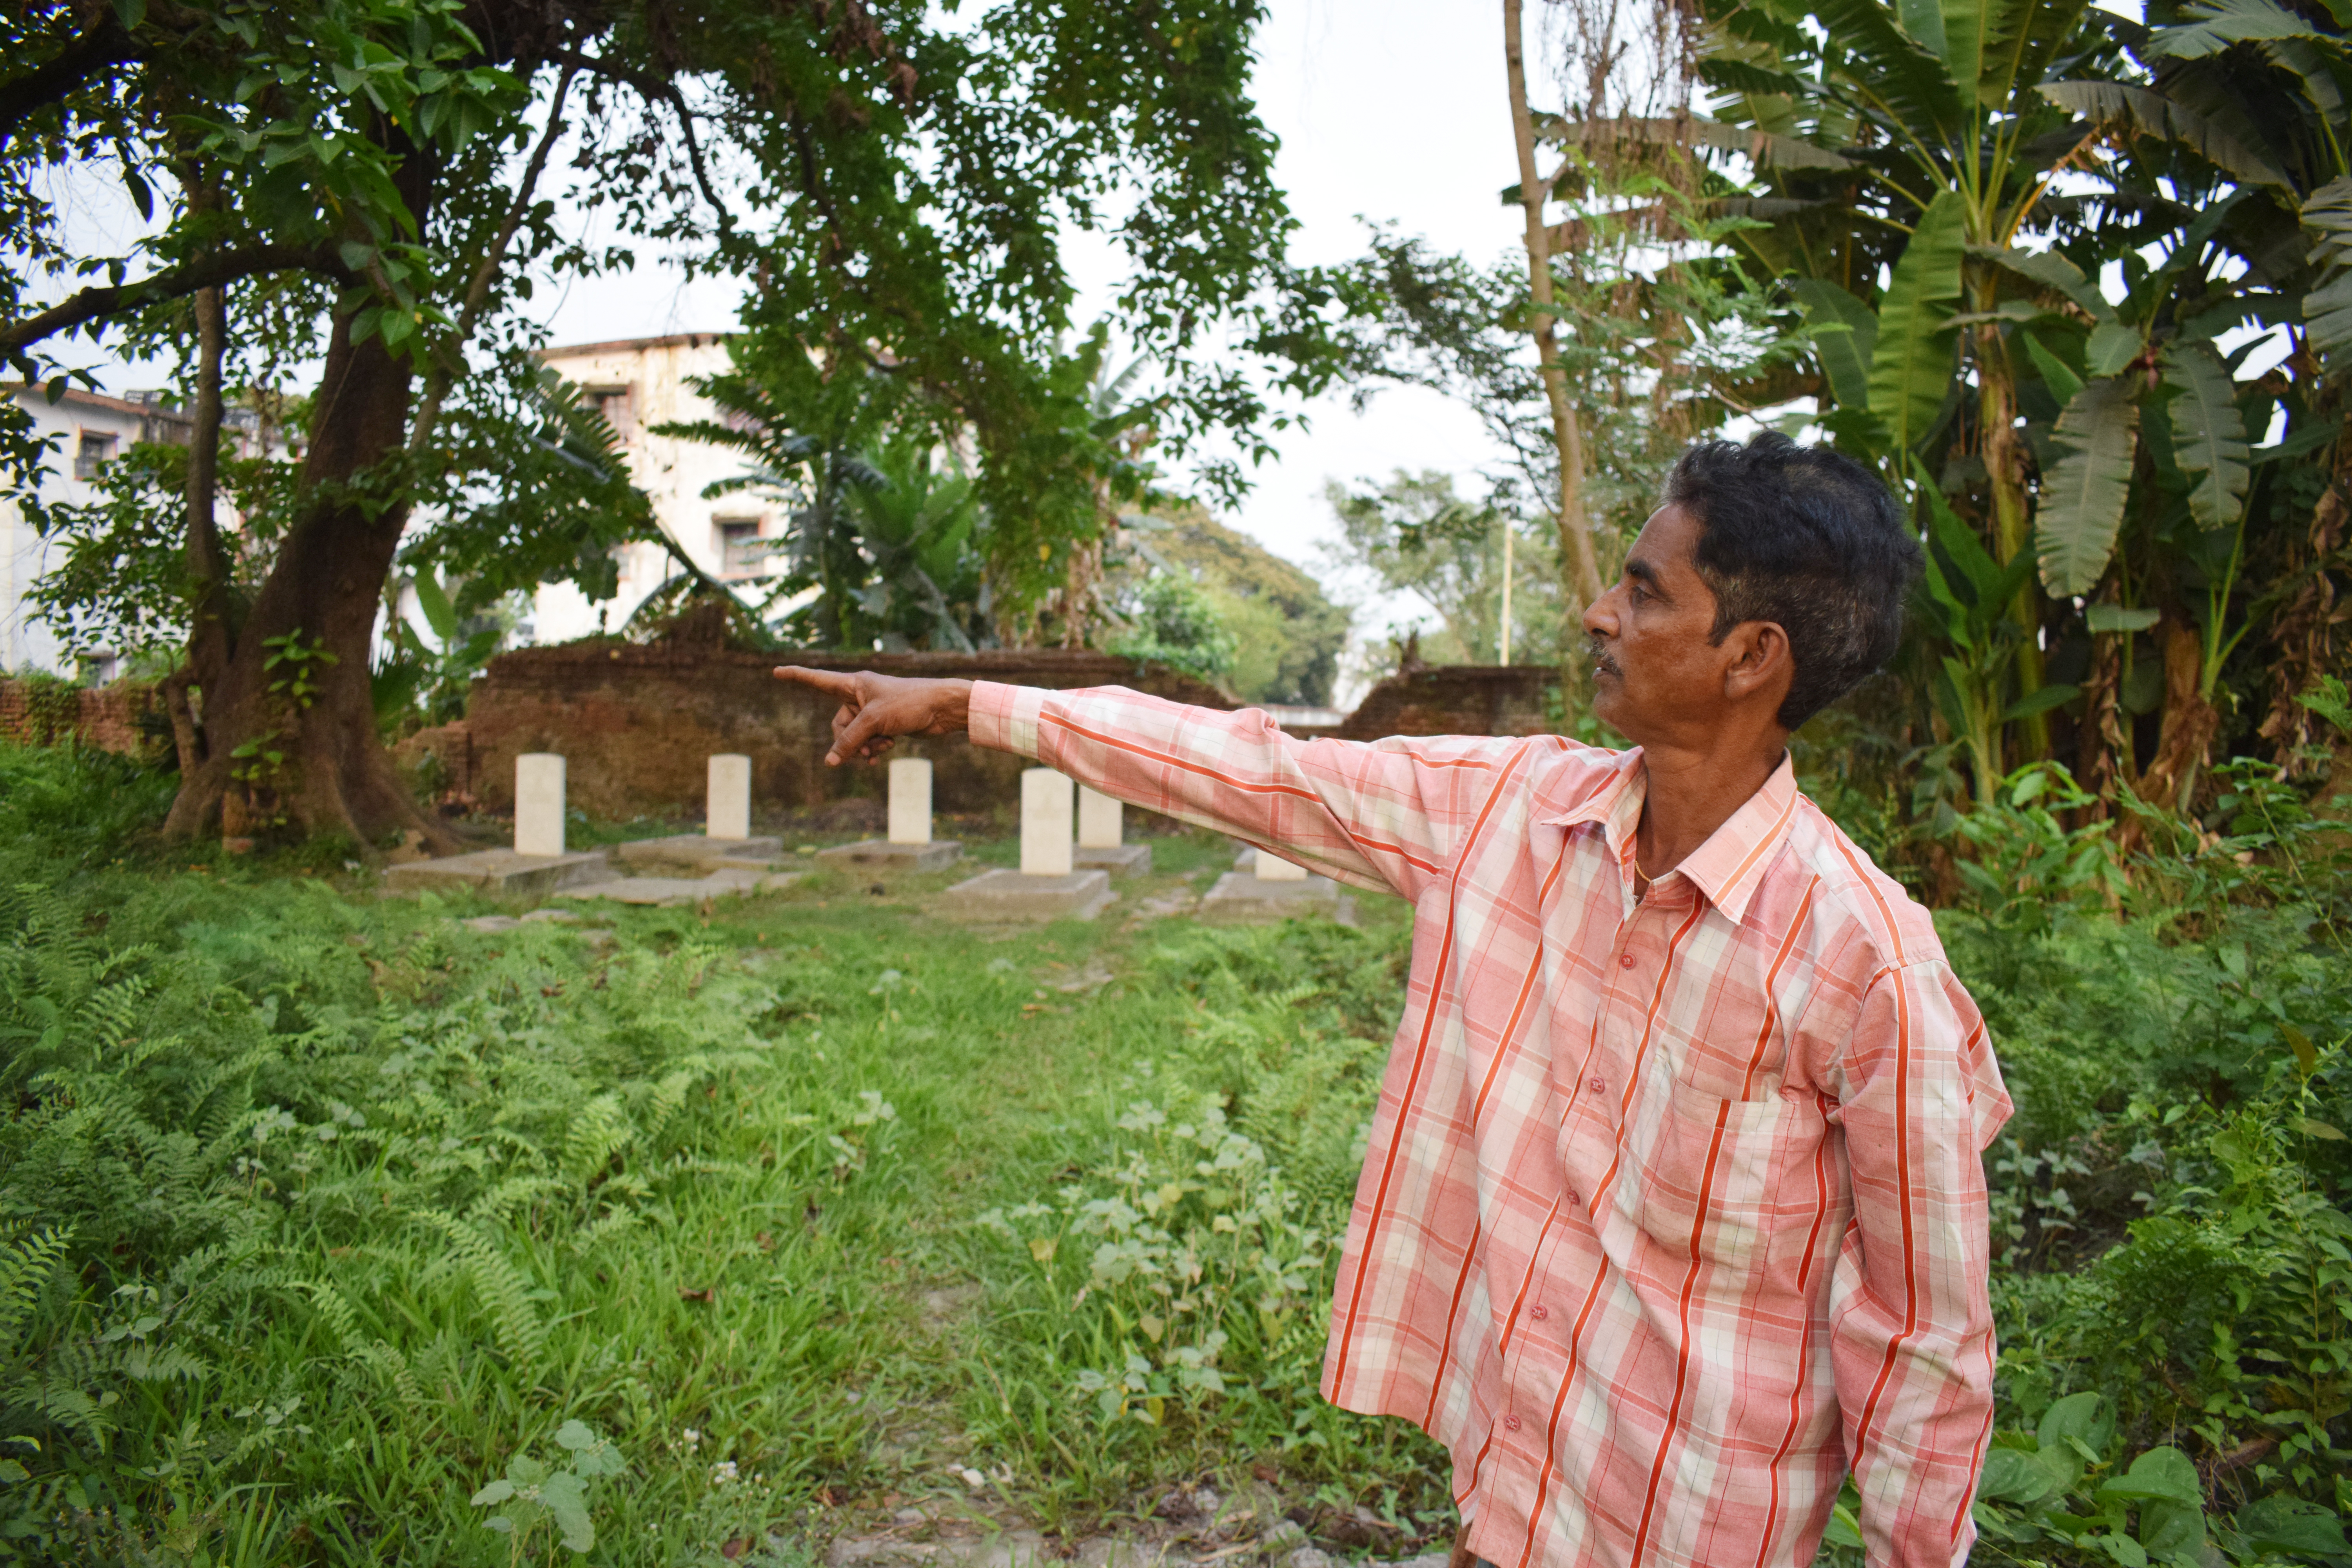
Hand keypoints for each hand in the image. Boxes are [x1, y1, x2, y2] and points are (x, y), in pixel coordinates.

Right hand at [772, 667, 974, 765]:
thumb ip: (850, 741)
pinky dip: (873, 748)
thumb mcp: (874, 721)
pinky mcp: (885, 724)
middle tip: (866, 747)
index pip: (818, 679)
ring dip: (863, 747)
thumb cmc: (910, 703)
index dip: (797, 676)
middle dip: (848, 740)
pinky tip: (883, 752)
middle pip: (838, 724)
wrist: (943, 709)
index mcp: (854, 684)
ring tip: (880, 749)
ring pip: (853, 736)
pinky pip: (868, 741)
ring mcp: (872, 711)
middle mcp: (860, 695)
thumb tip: (830, 762)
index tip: (776, 672)